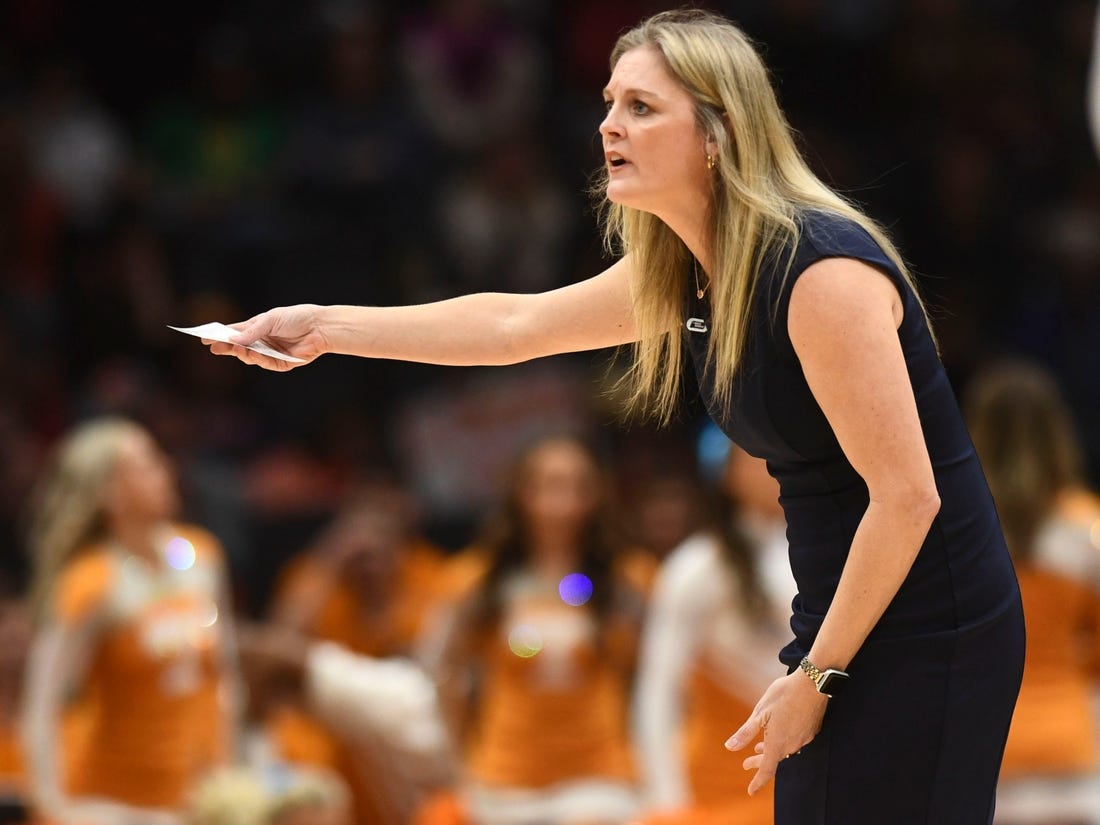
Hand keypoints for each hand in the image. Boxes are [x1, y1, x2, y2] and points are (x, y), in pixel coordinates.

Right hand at [203, 304, 327, 370]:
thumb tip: (233, 339)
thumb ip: (252, 331)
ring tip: (237, 348)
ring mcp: (271, 353)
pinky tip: (254, 354)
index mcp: (257, 328)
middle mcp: (262, 341)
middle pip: (239, 347)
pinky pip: (267, 364)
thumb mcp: (271, 320)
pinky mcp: (282, 363)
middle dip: (226, 348)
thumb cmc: (296, 318)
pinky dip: (260, 359)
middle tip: (213, 348)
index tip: (204, 338)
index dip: (220, 335)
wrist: (319, 327)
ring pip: (251, 357)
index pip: (234, 333)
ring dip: (243, 353)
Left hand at [724, 671, 826, 794]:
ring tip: (759, 747)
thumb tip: (730, 748)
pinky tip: (779, 733)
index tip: (750, 791)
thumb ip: (746, 733)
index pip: (767, 770)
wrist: (813, 683)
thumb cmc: (783, 695)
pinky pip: (794, 741)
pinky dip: (783, 741)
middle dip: (759, 762)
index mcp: (777, 743)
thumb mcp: (760, 713)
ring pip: (785, 750)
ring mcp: (803, 738)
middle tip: (746, 763)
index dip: (757, 782)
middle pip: (774, 760)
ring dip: (771, 750)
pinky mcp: (811, 730)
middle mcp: (792, 745)